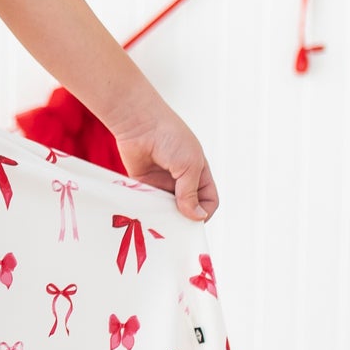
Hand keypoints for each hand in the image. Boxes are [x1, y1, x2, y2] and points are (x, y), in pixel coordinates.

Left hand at [111, 102, 218, 221]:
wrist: (140, 123)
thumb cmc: (170, 137)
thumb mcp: (188, 166)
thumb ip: (190, 193)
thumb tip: (197, 217)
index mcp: (199, 173)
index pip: (209, 200)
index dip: (205, 211)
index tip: (195, 220)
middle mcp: (182, 179)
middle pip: (188, 207)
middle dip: (183, 217)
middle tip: (176, 226)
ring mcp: (163, 182)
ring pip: (167, 208)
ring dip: (165, 215)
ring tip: (160, 220)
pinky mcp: (144, 183)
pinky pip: (148, 201)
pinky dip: (149, 209)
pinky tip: (147, 213)